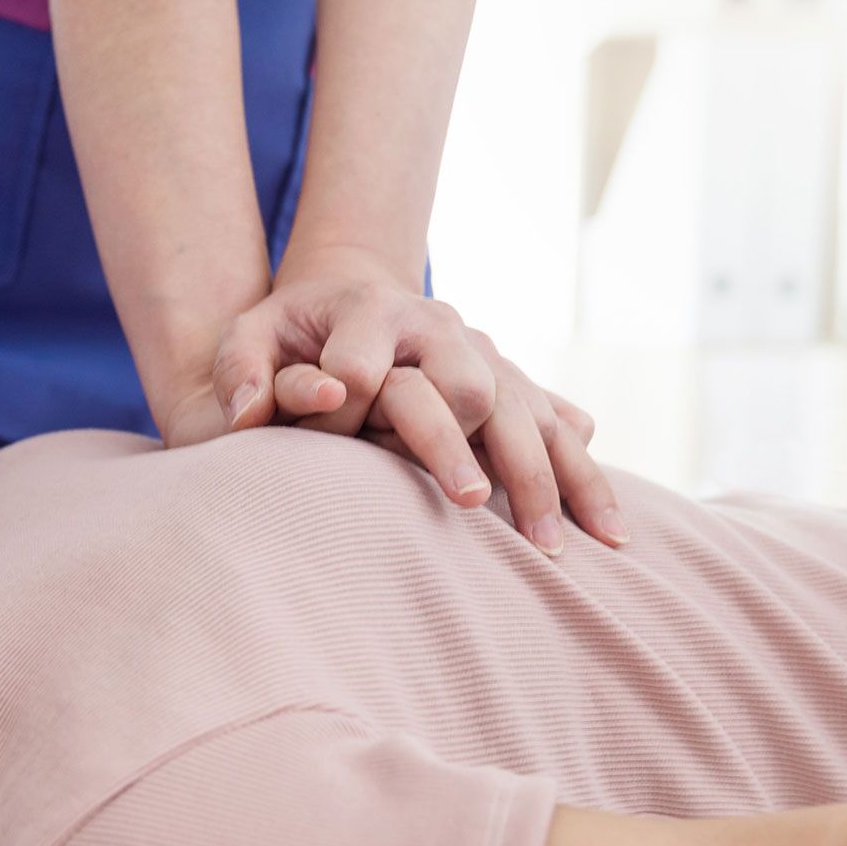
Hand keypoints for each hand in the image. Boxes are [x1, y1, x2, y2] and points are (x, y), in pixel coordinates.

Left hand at [214, 245, 626, 554]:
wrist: (352, 298)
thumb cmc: (291, 330)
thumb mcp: (247, 334)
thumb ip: (239, 368)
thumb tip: (250, 414)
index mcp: (372, 309)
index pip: (366, 370)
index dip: (343, 410)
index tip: (333, 439)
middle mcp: (440, 327)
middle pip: (471, 385)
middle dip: (468, 445)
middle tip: (469, 503)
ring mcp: (485, 354)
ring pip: (527, 414)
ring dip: (543, 478)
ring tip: (550, 547)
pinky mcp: (512, 382)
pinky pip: (560, 430)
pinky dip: (584, 481)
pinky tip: (607, 535)